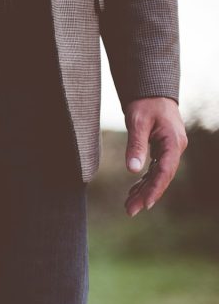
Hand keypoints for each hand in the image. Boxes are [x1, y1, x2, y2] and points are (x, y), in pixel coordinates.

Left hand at [123, 96, 187, 216]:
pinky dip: (144, 181)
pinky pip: (154, 170)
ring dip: (144, 191)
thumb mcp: (137, 122)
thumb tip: (132, 170)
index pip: (165, 170)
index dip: (155, 188)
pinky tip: (133, 192)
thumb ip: (136, 145)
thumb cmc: (145, 104)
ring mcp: (170, 150)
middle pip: (162, 177)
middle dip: (147, 195)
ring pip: (157, 176)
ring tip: (129, 207)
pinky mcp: (162, 150)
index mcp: (173, 142)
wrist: (152, 92)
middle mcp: (175, 148)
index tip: (145, 204)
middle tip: (130, 211)